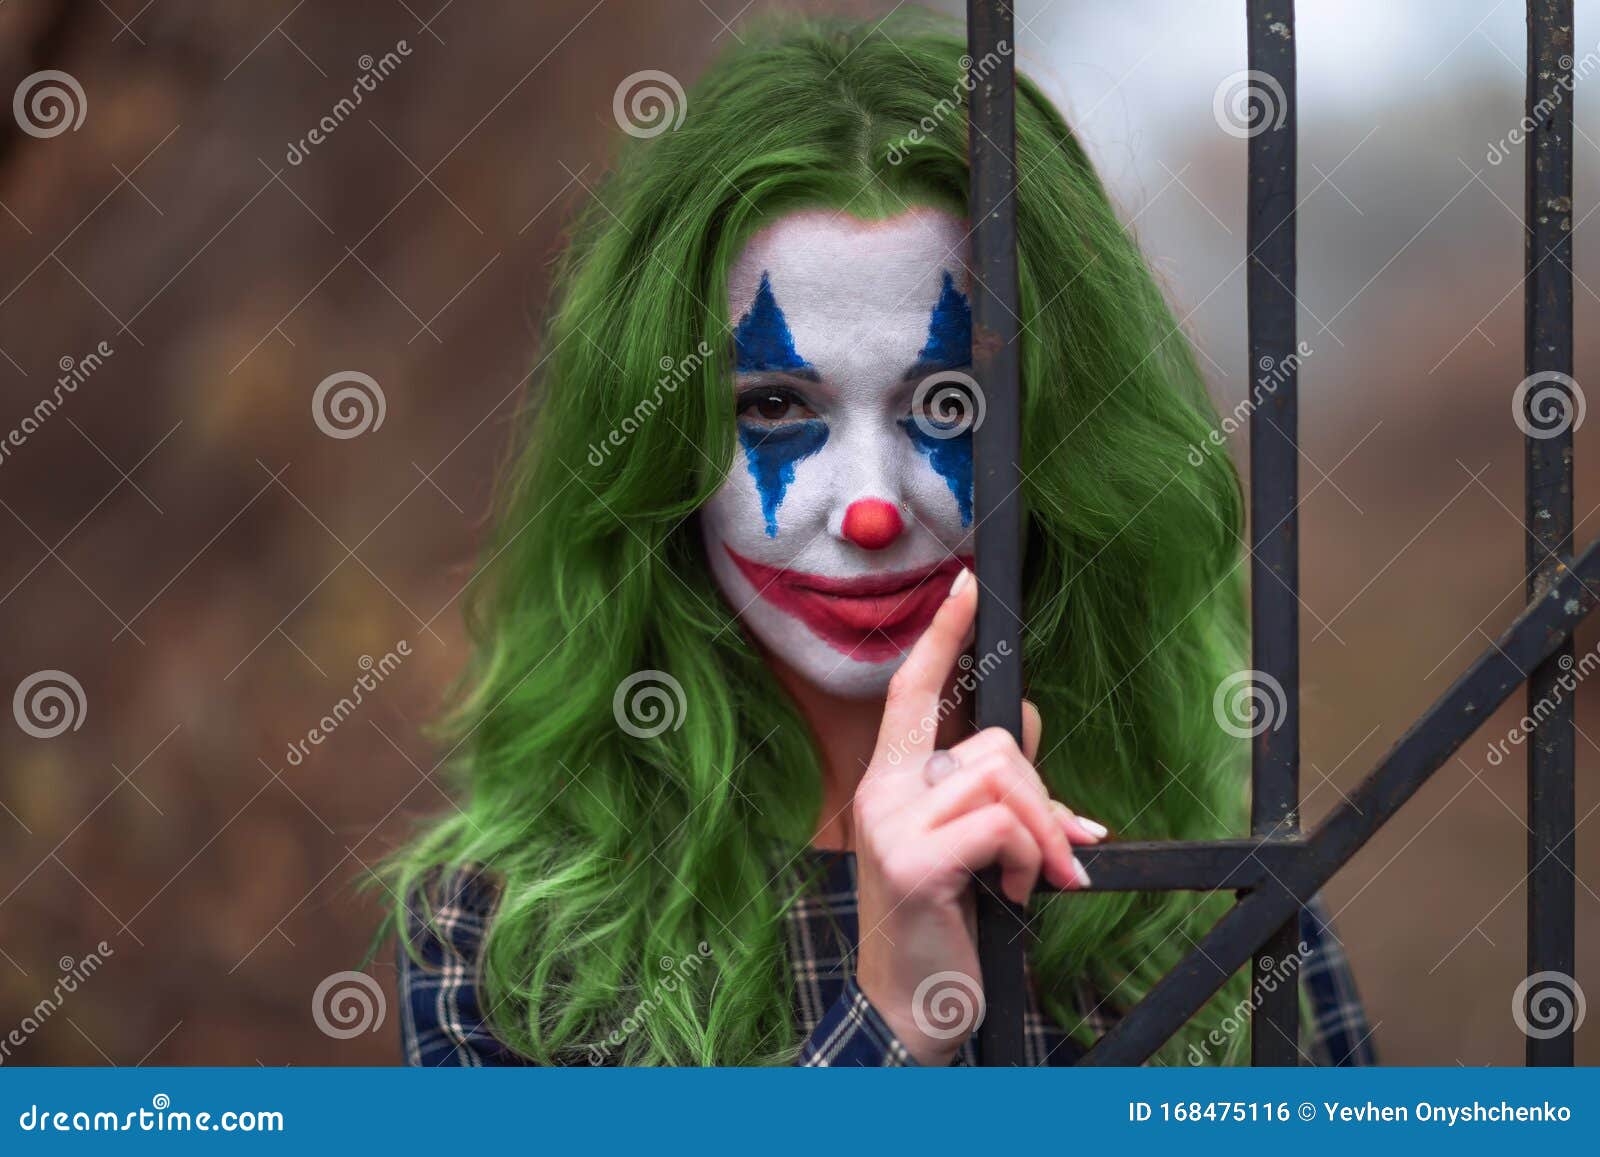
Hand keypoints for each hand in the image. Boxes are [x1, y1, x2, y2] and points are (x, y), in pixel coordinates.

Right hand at [852, 567, 1105, 1065]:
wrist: (910, 1010)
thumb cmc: (943, 930)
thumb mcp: (969, 856)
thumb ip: (996, 805)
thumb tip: (1056, 793)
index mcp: (890, 785)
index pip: (912, 692)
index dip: (942, 636)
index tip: (967, 585)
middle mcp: (880, 794)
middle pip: (990, 743)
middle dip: (1042, 795)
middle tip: (1057, 853)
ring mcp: (891, 825)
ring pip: (1001, 777)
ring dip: (1041, 833)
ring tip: (1035, 882)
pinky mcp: (913, 862)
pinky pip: (1002, 824)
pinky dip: (1032, 859)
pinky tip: (1018, 897)